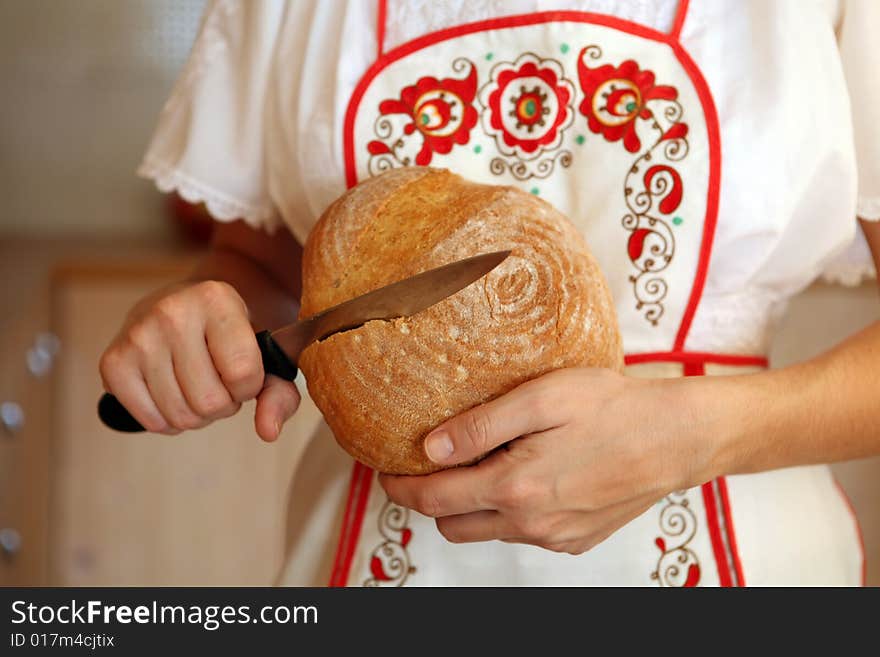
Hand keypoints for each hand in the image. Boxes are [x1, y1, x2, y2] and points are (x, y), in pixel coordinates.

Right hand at [99, 280, 299, 440]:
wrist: (186, 305)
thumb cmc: (232, 333)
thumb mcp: (267, 352)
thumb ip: (280, 393)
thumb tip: (268, 432)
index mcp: (216, 299)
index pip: (242, 374)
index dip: (249, 387)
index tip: (244, 372)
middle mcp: (171, 312)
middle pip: (210, 402)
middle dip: (224, 404)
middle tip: (219, 381)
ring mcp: (137, 336)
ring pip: (181, 416)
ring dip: (197, 414)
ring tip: (198, 385)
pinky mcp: (113, 362)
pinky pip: (151, 422)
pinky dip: (168, 420)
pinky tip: (173, 392)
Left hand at [379, 368, 722, 553]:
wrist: (679, 436)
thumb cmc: (614, 407)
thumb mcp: (542, 398)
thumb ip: (482, 426)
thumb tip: (431, 448)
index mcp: (516, 487)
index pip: (433, 499)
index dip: (399, 486)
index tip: (383, 469)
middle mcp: (531, 522)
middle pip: (452, 524)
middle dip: (429, 499)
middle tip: (426, 465)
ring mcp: (555, 535)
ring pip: (487, 531)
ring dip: (470, 505)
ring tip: (477, 463)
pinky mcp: (576, 538)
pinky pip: (523, 532)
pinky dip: (507, 510)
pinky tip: (523, 474)